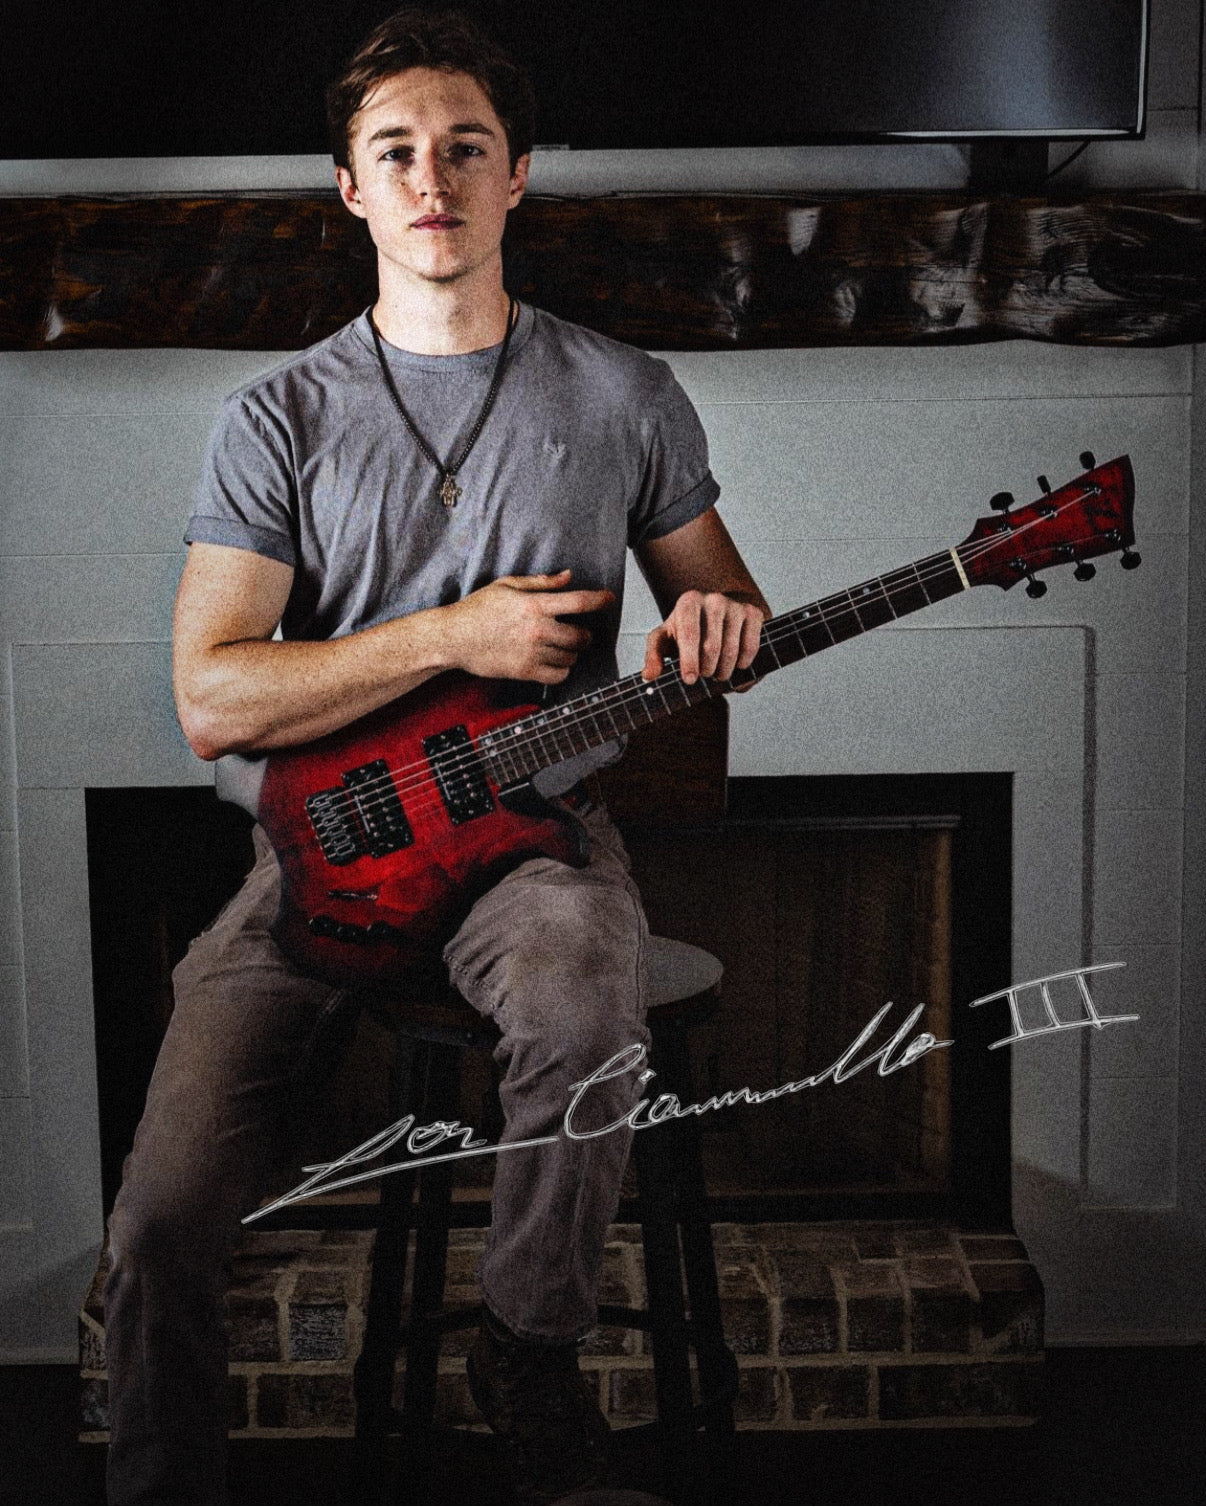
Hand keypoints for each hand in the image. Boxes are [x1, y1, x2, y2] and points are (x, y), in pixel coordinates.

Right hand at [444, 569, 614, 684]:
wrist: (453, 637)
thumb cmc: (477, 609)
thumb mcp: (507, 585)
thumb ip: (540, 582)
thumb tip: (567, 576)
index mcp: (534, 605)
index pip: (579, 602)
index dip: (600, 600)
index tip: (609, 599)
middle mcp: (537, 629)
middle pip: (581, 635)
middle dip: (585, 634)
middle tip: (580, 632)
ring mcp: (532, 652)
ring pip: (571, 656)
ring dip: (572, 652)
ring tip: (562, 646)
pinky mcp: (525, 671)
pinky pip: (558, 675)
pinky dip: (562, 670)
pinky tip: (555, 662)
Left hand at [642, 589, 764, 686]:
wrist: (718, 613)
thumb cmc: (688, 629)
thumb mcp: (665, 639)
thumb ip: (654, 656)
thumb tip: (649, 675)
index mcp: (689, 602)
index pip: (689, 635)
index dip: (689, 661)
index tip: (690, 680)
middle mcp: (713, 600)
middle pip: (711, 647)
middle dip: (707, 670)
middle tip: (705, 676)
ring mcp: (736, 606)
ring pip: (732, 651)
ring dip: (725, 671)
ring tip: (719, 674)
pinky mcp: (754, 613)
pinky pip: (750, 647)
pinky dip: (744, 664)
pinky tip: (737, 666)